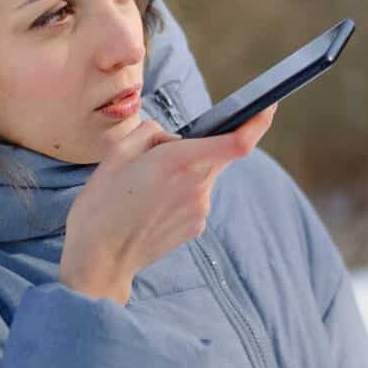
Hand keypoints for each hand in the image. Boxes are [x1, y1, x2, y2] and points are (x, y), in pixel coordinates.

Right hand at [59, 104, 277, 304]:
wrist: (99, 260)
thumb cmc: (102, 204)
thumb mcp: (117, 153)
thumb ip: (151, 133)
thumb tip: (172, 138)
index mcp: (178, 162)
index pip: (236, 142)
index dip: (258, 123)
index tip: (268, 107)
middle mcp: (196, 186)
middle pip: (218, 154)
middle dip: (200, 145)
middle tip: (160, 156)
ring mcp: (200, 209)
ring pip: (204, 174)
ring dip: (185, 171)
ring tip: (146, 187)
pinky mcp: (197, 226)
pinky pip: (196, 196)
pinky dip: (181, 192)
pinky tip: (152, 204)